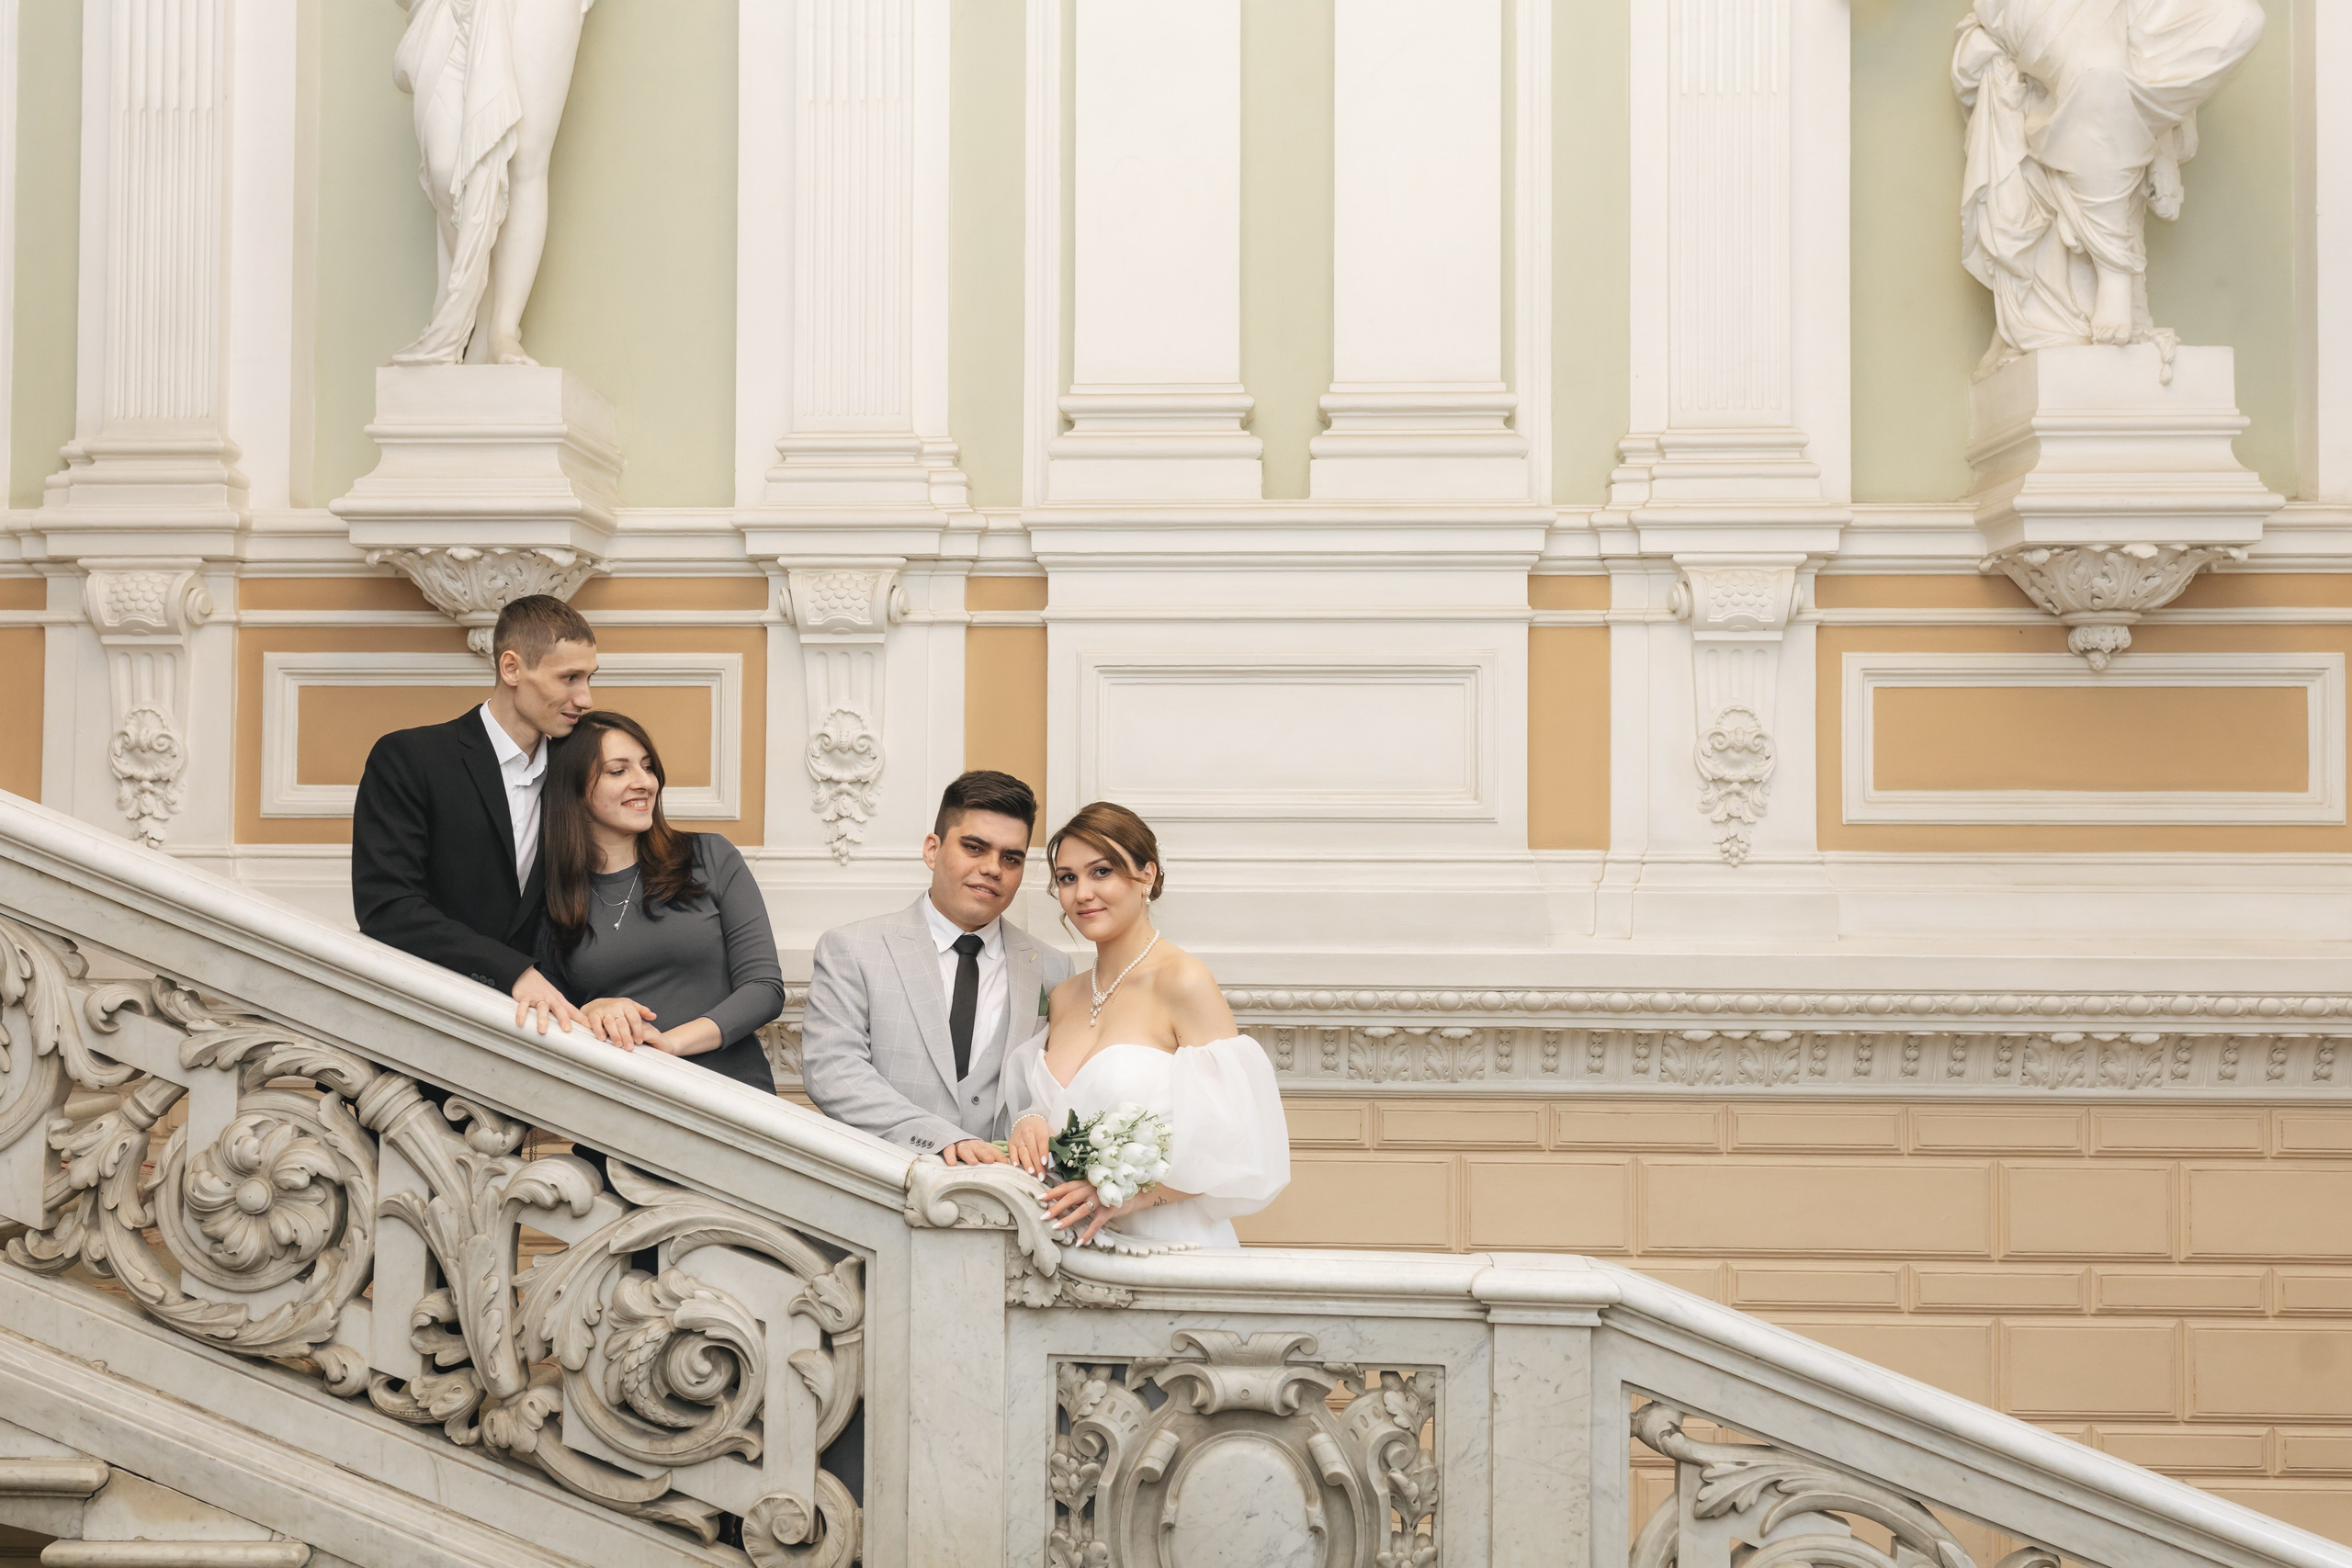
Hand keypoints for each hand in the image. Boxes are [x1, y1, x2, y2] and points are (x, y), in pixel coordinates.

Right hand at [511, 967, 586, 1034]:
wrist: (526, 974)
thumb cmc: (543, 990)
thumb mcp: (556, 998)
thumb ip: (565, 1010)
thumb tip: (578, 1024)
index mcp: (558, 1000)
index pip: (572, 1010)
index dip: (581, 1018)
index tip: (589, 1027)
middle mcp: (549, 999)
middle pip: (559, 1008)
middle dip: (563, 1019)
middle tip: (567, 1030)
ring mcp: (537, 997)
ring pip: (541, 1008)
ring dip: (542, 1019)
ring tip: (542, 1030)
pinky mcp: (525, 997)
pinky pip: (523, 1006)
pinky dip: (521, 1014)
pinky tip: (521, 1022)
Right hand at [580, 996, 658, 1048]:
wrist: (597, 1004)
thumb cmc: (617, 1007)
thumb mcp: (631, 1006)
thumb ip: (643, 1012)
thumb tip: (654, 1016)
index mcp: (627, 1005)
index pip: (635, 1018)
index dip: (638, 1030)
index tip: (639, 1040)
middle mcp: (615, 1006)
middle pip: (623, 1023)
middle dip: (627, 1036)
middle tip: (629, 1047)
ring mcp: (604, 1010)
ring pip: (610, 1024)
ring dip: (615, 1035)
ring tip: (619, 1045)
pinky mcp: (593, 1014)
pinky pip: (596, 1023)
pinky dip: (599, 1031)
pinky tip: (603, 1039)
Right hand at [941, 1139, 1004, 1165]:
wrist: (945, 1133)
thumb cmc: (965, 1148)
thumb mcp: (976, 1152)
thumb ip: (987, 1158)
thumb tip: (1003, 1168)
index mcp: (980, 1145)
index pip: (991, 1149)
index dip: (998, 1156)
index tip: (1005, 1164)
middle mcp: (971, 1144)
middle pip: (979, 1149)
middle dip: (985, 1154)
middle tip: (990, 1160)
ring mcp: (959, 1144)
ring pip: (965, 1149)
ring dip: (969, 1155)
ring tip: (973, 1162)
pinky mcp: (947, 1146)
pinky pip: (949, 1150)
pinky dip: (950, 1156)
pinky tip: (952, 1163)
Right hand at [1006, 1115, 1051, 1176]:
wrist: (1026, 1120)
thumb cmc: (1040, 1129)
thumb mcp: (1049, 1132)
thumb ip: (1053, 1144)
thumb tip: (1057, 1158)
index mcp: (1039, 1129)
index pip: (1042, 1141)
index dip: (1043, 1152)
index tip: (1045, 1163)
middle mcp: (1027, 1132)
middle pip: (1032, 1150)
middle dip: (1037, 1164)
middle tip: (1041, 1175)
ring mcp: (1018, 1138)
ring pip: (1022, 1153)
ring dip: (1027, 1164)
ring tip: (1032, 1173)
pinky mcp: (1011, 1143)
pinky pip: (1012, 1153)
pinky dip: (1014, 1160)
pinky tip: (1017, 1167)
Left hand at [1044, 1179, 1167, 1243]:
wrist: (1134, 1192)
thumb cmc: (1110, 1190)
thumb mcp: (1094, 1186)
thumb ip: (1080, 1190)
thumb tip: (1060, 1198)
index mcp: (1086, 1182)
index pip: (1066, 1187)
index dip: (1052, 1192)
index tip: (1039, 1198)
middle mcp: (1092, 1189)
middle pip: (1070, 1198)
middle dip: (1055, 1207)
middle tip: (1043, 1215)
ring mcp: (1101, 1200)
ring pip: (1081, 1211)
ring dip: (1068, 1219)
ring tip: (1056, 1227)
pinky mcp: (1109, 1211)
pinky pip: (1096, 1224)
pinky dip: (1088, 1234)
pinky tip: (1079, 1242)